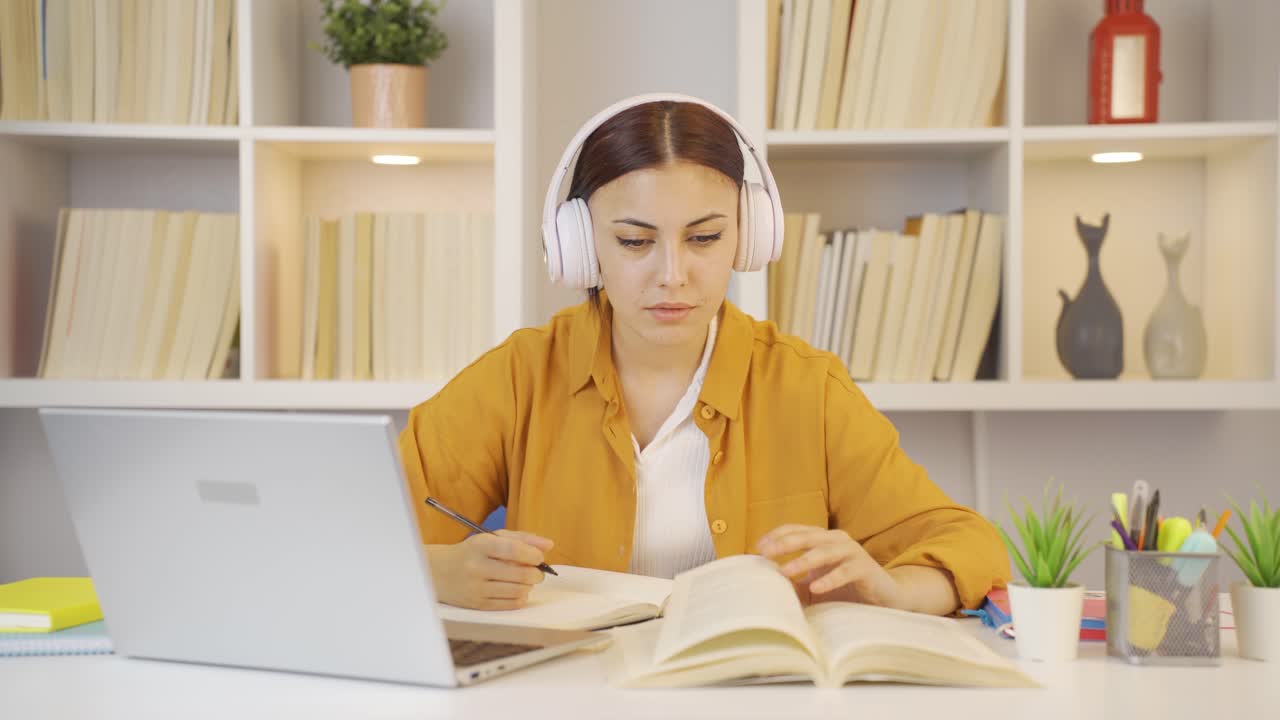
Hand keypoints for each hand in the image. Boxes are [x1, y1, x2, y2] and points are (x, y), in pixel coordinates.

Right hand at [426, 530, 553, 610]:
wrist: (439, 572)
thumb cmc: (472, 552)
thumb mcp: (492, 538)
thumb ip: (522, 539)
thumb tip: (549, 545)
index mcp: (479, 546)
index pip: (513, 550)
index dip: (533, 555)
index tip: (539, 558)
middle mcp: (476, 567)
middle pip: (520, 574)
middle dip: (536, 573)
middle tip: (536, 571)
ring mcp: (476, 588)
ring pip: (518, 591)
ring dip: (529, 586)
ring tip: (525, 580)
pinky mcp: (478, 605)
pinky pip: (509, 604)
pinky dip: (520, 597)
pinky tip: (517, 590)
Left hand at [756, 525, 902, 608]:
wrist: (884, 596)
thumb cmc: (844, 589)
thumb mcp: (814, 587)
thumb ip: (794, 585)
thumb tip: (766, 589)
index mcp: (822, 539)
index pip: (795, 530)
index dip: (776, 535)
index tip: (757, 548)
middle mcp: (836, 540)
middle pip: (807, 536)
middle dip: (784, 544)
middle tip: (765, 553)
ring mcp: (852, 552)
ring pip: (824, 552)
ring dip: (803, 561)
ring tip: (785, 571)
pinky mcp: (865, 568)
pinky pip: (845, 571)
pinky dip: (830, 579)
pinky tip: (815, 588)